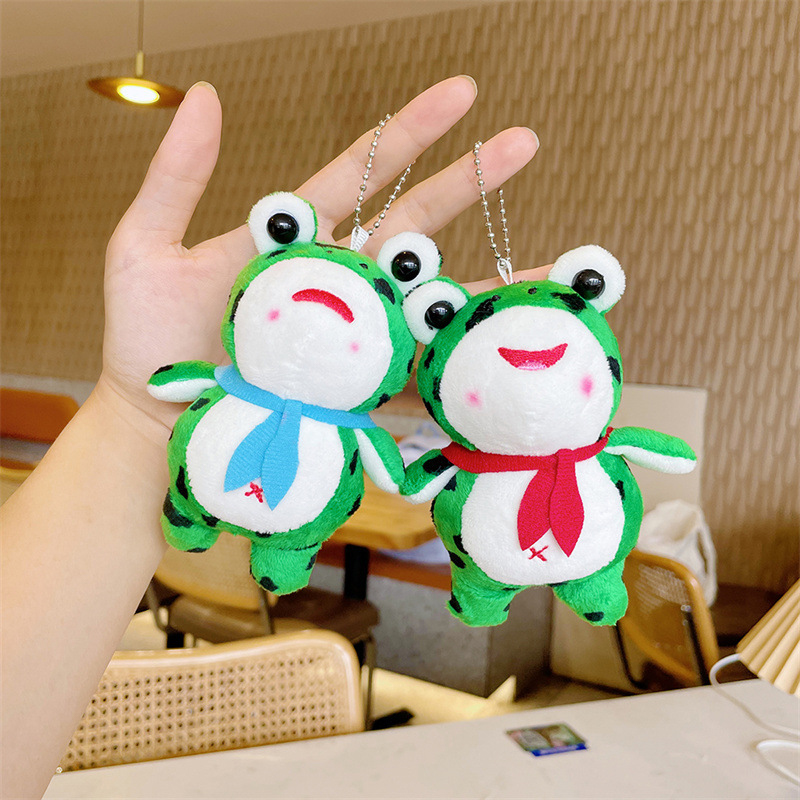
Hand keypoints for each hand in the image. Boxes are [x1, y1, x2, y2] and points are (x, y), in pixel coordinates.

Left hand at [99, 76, 538, 438]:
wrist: (152, 419)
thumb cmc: (146, 338)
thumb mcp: (146, 247)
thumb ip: (178, 176)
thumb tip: (205, 93)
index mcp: (296, 241)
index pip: (365, 175)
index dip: (412, 133)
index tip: (463, 92)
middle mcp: (336, 284)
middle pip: (414, 227)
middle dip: (471, 184)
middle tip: (527, 140)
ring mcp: (351, 338)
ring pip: (428, 302)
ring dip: (488, 283)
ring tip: (551, 267)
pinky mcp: (356, 391)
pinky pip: (415, 375)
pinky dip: (458, 366)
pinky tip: (505, 356)